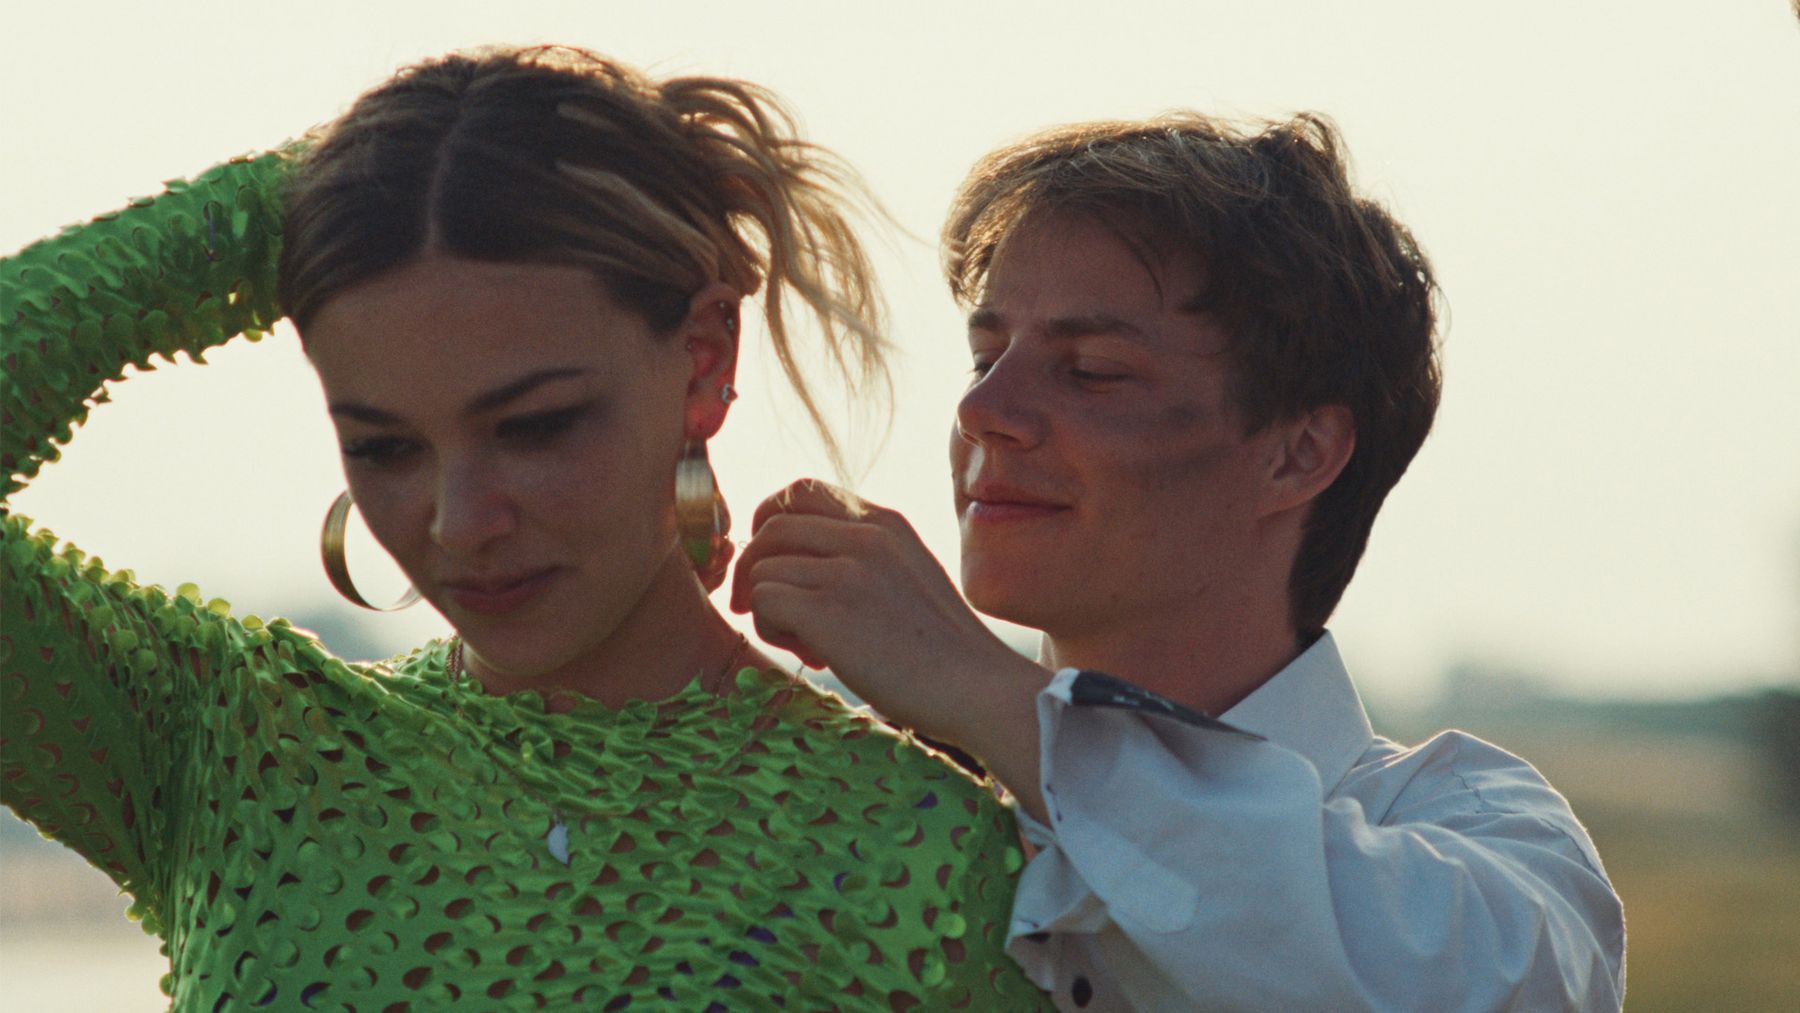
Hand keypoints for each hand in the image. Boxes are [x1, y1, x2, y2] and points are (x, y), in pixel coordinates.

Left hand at [729, 479, 1049, 750]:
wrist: (981, 689)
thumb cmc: (949, 652)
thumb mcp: (913, 577)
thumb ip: (870, 559)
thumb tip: (809, 567)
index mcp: (886, 522)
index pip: (802, 491)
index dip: (771, 523)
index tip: (775, 564)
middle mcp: (866, 535)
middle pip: (771, 523)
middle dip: (754, 566)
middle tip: (767, 610)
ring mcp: (847, 569)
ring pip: (761, 567)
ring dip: (767, 608)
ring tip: (807, 645)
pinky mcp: (830, 610)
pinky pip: (764, 600)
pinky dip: (772, 630)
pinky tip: (812, 657)